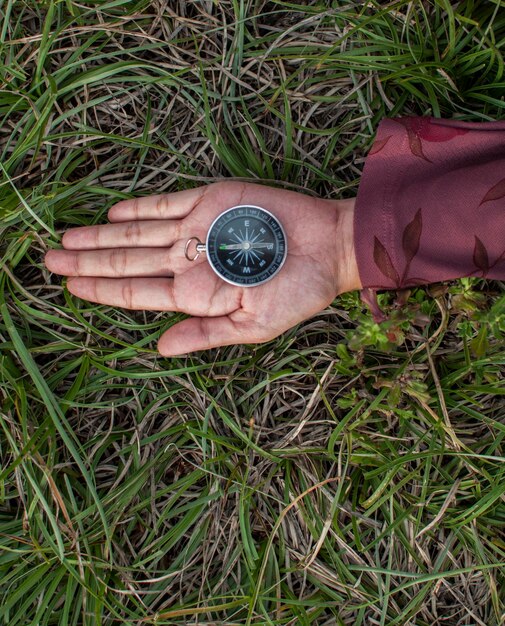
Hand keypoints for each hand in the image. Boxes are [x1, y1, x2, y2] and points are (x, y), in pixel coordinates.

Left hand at [44, 182, 359, 355]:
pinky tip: (112, 214)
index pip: (136, 292)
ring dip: (100, 235)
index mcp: (196, 294)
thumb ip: (206, 335)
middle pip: (126, 261)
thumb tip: (160, 348)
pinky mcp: (211, 201)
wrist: (330, 246)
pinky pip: (165, 204)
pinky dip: (138, 209)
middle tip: (47, 259)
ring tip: (65, 237)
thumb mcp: (255, 326)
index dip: (100, 288)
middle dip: (86, 261)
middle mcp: (189, 261)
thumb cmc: (299, 292)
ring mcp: (197, 229)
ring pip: (137, 233)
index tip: (67, 285)